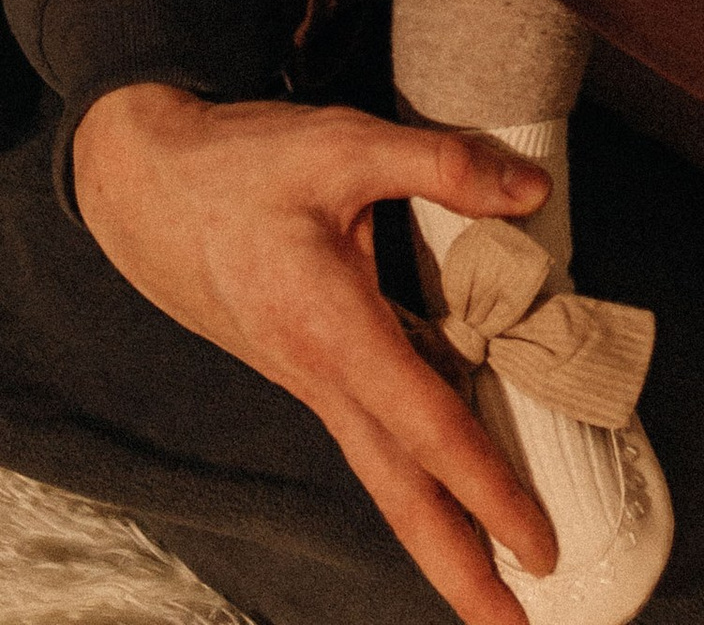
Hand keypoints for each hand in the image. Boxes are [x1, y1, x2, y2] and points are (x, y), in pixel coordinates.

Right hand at [74, 84, 559, 624]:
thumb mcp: (344, 143)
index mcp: (331, 331)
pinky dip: (416, 469)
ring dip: (439, 531)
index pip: (427, 428)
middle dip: (458, 567)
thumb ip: (442, 165)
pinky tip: (452, 477)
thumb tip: (531, 191)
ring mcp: (312, 377)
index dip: (489, 489)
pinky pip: (373, 430)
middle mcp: (321, 374)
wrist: (145, 185)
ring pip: (385, 470)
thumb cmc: (240, 165)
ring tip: (493, 580)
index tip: (538, 545)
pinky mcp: (309, 364)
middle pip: (399, 492)